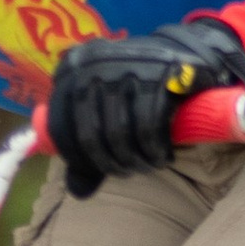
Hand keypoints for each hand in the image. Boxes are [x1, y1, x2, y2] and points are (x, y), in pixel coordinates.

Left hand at [47, 21, 244, 202]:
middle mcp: (94, 62)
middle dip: (113, 163)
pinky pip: (149, 127)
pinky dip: (155, 150)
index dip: (78, 158)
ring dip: (136, 161)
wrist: (183, 53)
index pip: (61, 125)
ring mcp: (126, 65)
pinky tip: (162, 156)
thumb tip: (77, 191)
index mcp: (71, 68)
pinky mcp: (159, 73)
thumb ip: (87, 144)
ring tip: (148, 165)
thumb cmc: (136, 88)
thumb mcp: (105, 106)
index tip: (99, 171)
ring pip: (121, 134)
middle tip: (130, 171)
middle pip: (92, 134)